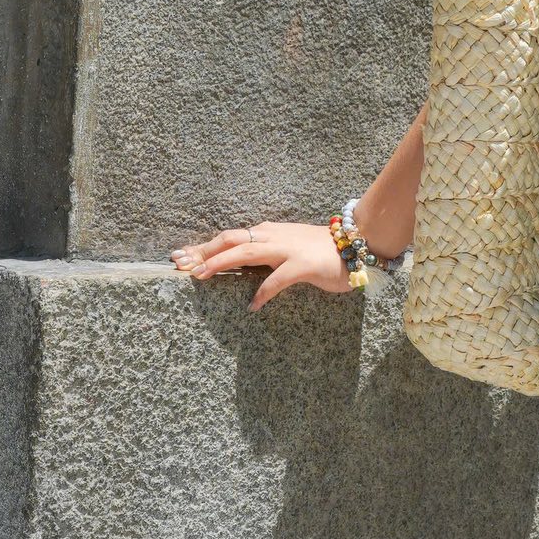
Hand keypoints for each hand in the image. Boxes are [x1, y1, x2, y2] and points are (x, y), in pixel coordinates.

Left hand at [170, 222, 349, 310]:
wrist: (358, 243)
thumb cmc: (324, 250)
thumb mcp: (289, 246)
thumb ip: (266, 251)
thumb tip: (241, 262)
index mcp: (269, 232)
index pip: (229, 237)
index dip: (203, 246)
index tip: (180, 256)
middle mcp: (273, 236)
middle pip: (230, 239)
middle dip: (202, 251)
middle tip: (179, 263)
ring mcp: (287, 249)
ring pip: (246, 250)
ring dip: (221, 262)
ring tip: (201, 275)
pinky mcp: (302, 265)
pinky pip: (277, 280)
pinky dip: (263, 293)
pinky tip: (252, 306)